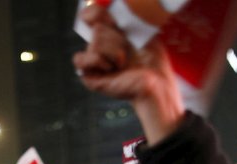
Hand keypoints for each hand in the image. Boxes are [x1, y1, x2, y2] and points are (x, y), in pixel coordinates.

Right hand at [73, 3, 182, 144]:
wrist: (156, 82)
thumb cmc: (152, 59)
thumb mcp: (141, 29)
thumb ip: (122, 16)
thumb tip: (106, 6)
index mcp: (109, 32)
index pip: (89, 14)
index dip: (98, 14)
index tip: (115, 22)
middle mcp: (99, 46)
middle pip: (96, 29)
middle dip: (117, 39)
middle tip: (128, 51)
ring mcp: (94, 62)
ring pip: (93, 43)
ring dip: (114, 52)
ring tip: (124, 63)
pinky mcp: (89, 77)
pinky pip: (80, 60)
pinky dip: (97, 60)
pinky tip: (111, 68)